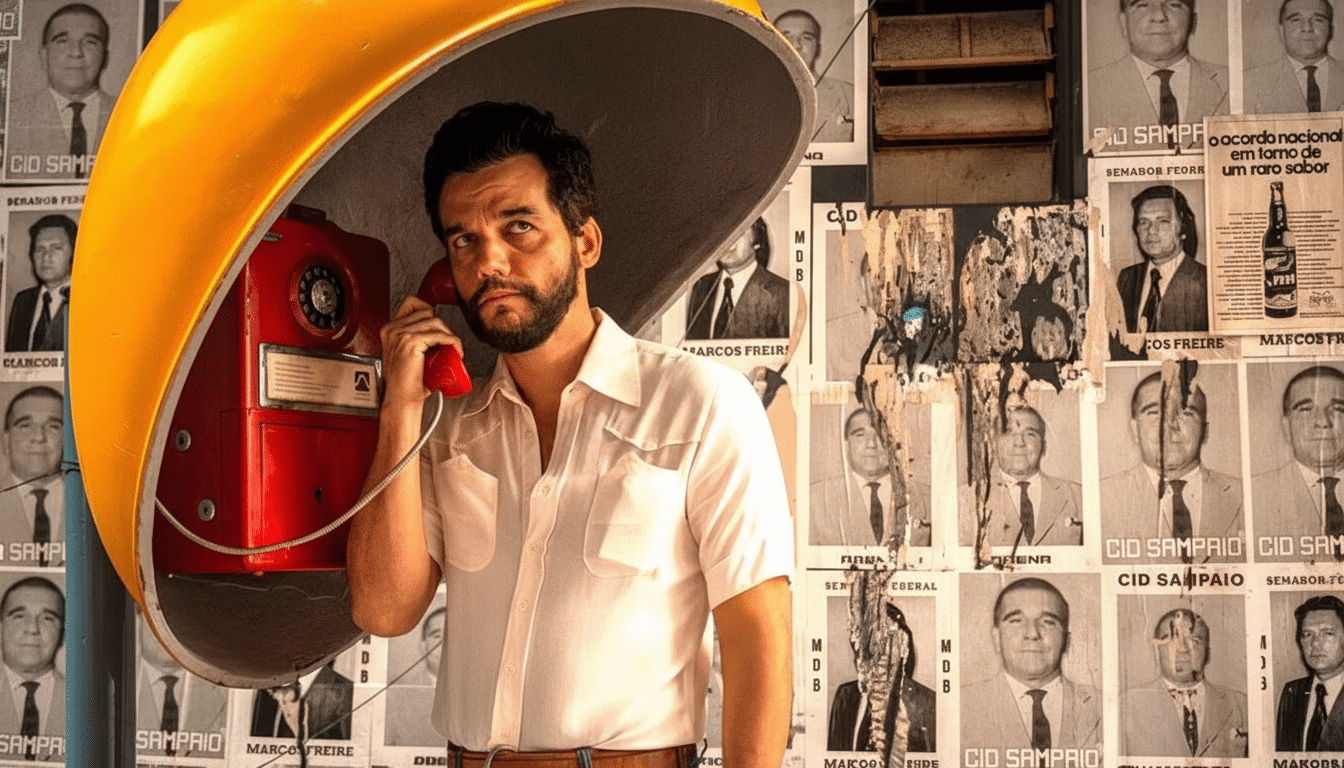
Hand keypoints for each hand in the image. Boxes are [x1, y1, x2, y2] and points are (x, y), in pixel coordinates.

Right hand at [380, 295, 462, 410]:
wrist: (401, 400)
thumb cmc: (407, 383)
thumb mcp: (407, 355)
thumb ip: (414, 340)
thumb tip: (438, 333)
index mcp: (389, 329)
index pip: (412, 302)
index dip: (429, 311)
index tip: (439, 326)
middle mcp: (392, 329)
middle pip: (427, 312)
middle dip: (443, 326)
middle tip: (448, 343)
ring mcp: (399, 335)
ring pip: (435, 322)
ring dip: (450, 335)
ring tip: (453, 349)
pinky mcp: (410, 342)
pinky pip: (439, 335)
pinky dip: (453, 342)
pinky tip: (456, 351)